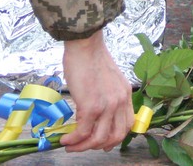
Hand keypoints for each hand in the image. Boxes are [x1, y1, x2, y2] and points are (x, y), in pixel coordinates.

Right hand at [60, 32, 133, 152]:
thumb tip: (97, 112)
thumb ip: (108, 95)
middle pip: (115, 136)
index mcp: (125, 94)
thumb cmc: (91, 58)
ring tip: (71, 146)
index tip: (103, 143)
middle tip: (85, 146)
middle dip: (99, 146)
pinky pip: (82, 132)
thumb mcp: (109, 79)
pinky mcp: (91, 106)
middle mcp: (119, 101)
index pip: (127, 125)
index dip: (115, 138)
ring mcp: (107, 105)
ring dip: (83, 147)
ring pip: (98, 138)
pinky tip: (65, 140)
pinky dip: (73, 140)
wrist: (85, 45)